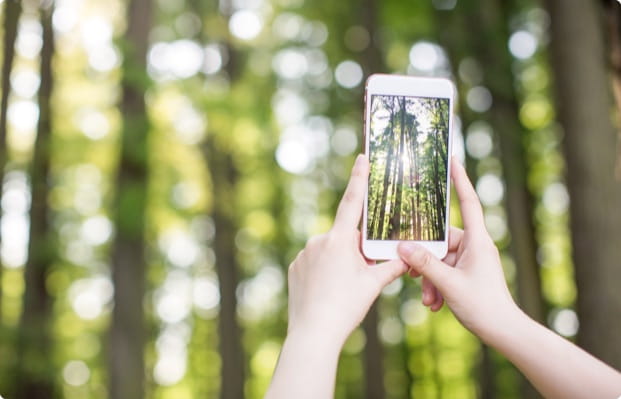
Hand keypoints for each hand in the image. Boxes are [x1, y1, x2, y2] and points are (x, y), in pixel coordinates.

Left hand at [287, 154, 407, 344]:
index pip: (352, 203)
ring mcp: (303, 254)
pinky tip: (326, 291)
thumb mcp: (373, 285)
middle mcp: (318, 241)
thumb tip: (407, 257)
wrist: (313, 333)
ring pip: (329, 251)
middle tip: (361, 275)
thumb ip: (391, 266)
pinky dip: (322, 272)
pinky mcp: (294, 268)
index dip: (358, 179)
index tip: (361, 157)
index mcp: (339, 240)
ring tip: (341, 289)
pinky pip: (313, 262)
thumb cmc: (346, 307)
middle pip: (345, 237)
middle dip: (355, 251)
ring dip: (339, 262)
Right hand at [397, 158, 520, 340]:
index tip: (453, 160)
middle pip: (441, 241)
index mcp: (477, 241)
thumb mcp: (449, 284)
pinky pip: (445, 272)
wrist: (504, 331)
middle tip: (412, 277)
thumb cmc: (484, 306)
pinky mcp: (467, 274)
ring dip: (430, 279)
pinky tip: (434, 304)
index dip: (460, 180)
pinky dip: (437, 286)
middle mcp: (474, 247)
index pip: (468, 202)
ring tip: (429, 299)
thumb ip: (425, 264)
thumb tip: (403, 247)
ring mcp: (471, 261)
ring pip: (440, 260)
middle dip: (425, 261)